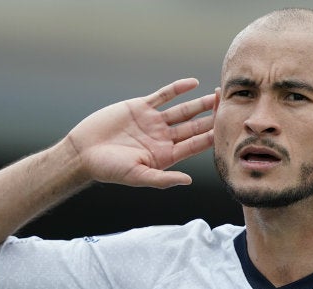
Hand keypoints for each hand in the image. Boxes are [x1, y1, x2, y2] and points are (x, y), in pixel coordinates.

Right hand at [66, 78, 214, 187]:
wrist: (83, 152)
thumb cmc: (109, 169)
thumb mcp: (138, 176)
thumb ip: (163, 179)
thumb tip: (188, 181)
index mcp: (166, 156)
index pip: (195, 145)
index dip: (212, 137)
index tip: (227, 129)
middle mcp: (163, 138)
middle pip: (193, 126)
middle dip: (211, 118)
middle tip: (229, 107)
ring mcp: (153, 122)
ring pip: (182, 110)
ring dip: (199, 103)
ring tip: (216, 94)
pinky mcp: (141, 108)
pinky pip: (163, 96)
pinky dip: (177, 89)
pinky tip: (192, 83)